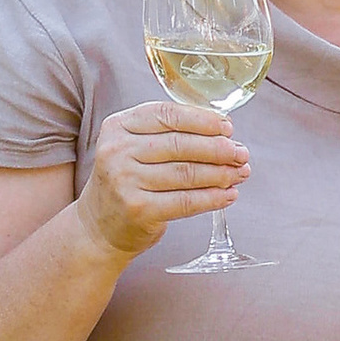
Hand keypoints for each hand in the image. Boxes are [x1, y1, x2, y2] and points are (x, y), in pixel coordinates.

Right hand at [79, 99, 250, 258]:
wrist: (98, 226)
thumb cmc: (127, 181)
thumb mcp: (134, 148)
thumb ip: (169, 134)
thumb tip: (224, 132)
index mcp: (118, 126)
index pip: (167, 114)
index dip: (203, 120)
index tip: (228, 127)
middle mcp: (117, 151)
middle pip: (181, 144)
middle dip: (218, 149)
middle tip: (241, 153)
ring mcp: (125, 181)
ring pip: (186, 173)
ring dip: (221, 173)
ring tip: (240, 173)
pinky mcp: (138, 209)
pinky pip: (185, 201)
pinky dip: (212, 198)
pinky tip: (229, 195)